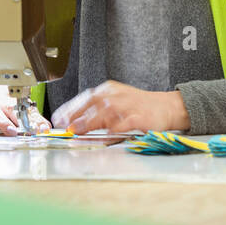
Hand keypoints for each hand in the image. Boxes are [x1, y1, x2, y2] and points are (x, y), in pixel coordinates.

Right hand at [0, 84, 50, 136]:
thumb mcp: (9, 110)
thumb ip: (28, 117)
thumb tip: (45, 127)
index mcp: (8, 95)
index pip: (24, 105)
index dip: (35, 117)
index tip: (43, 128)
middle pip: (10, 106)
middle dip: (21, 117)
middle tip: (31, 129)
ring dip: (4, 122)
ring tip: (12, 131)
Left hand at [51, 80, 189, 134]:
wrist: (167, 107)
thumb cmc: (138, 106)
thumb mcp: (115, 102)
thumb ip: (96, 111)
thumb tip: (74, 124)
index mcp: (109, 90)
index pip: (85, 97)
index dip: (70, 108)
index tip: (58, 119)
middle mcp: (117, 95)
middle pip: (94, 103)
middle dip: (77, 115)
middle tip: (66, 127)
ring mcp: (129, 105)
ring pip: (107, 111)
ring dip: (90, 122)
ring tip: (78, 131)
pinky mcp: (141, 117)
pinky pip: (125, 122)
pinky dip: (115, 128)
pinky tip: (106, 134)